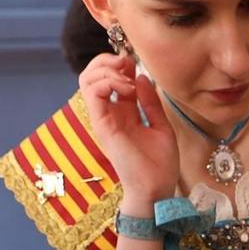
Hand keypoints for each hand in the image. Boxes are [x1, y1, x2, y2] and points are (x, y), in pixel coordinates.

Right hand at [77, 52, 179, 207]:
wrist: (157, 189)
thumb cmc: (160, 164)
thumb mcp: (161, 125)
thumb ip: (150, 102)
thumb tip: (142, 77)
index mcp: (124, 112)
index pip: (110, 77)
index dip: (121, 64)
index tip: (138, 66)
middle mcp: (110, 113)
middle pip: (92, 73)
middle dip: (108, 61)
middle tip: (128, 65)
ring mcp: (103, 118)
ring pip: (87, 79)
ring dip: (107, 70)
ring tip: (128, 79)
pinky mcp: (101, 124)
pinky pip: (93, 92)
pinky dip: (108, 82)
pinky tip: (127, 89)